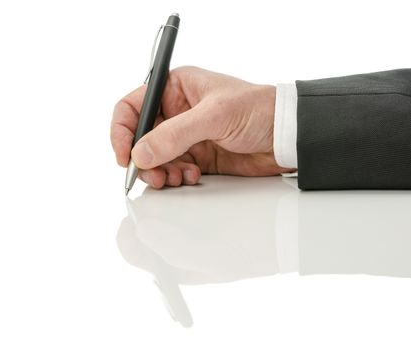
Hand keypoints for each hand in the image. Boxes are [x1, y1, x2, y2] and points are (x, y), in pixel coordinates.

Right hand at [111, 66, 294, 188]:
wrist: (288, 135)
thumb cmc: (259, 109)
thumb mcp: (214, 116)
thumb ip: (174, 134)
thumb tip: (140, 153)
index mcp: (176, 88)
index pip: (132, 106)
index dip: (122, 130)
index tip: (123, 154)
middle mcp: (177, 111)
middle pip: (141, 138)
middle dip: (142, 159)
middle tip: (152, 175)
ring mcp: (187, 136)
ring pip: (156, 158)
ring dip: (159, 172)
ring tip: (174, 178)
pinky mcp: (198, 157)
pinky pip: (174, 170)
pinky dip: (176, 177)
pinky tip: (192, 176)